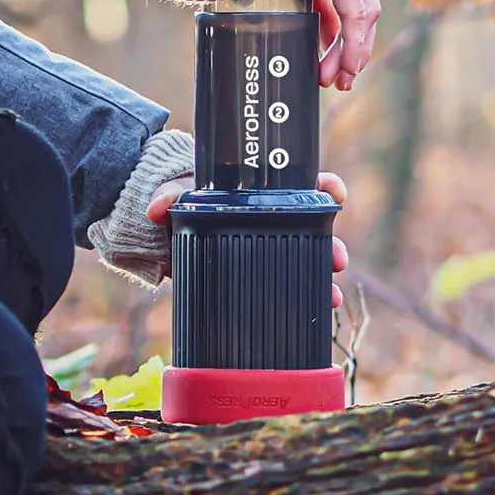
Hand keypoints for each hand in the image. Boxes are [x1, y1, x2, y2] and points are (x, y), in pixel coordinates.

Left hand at [148, 171, 350, 306]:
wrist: (166, 228)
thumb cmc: (183, 199)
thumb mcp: (179, 191)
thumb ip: (171, 194)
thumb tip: (157, 208)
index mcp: (263, 192)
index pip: (305, 183)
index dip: (325, 185)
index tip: (335, 192)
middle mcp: (276, 219)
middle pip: (316, 229)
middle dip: (332, 244)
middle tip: (337, 259)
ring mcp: (270, 246)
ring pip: (308, 260)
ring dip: (323, 277)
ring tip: (332, 297)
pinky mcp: (258, 272)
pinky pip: (289, 283)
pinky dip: (305, 298)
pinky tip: (317, 311)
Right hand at [272, 0, 380, 91]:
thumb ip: (281, 12)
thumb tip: (277, 45)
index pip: (345, 6)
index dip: (344, 41)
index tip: (332, 70)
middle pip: (360, 11)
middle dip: (352, 51)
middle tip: (340, 82)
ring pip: (363, 13)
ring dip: (353, 52)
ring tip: (338, 79)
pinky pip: (354, 9)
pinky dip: (354, 41)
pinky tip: (347, 63)